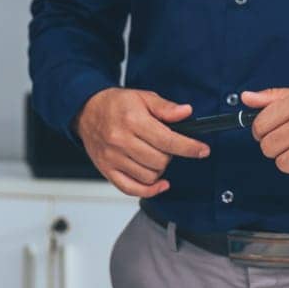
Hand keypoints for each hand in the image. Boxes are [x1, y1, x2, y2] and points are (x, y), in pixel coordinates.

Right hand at [74, 87, 210, 197]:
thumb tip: (186, 113)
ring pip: (149, 176)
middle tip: (165, 145)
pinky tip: (159, 183)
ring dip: (159, 169)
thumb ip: (165, 107)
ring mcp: (113, 158)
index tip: (202, 150)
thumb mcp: (143, 97)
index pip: (168, 140)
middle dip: (170, 154)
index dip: (189, 147)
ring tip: (154, 155)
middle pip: (160, 161)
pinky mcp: (107, 171)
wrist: (86, 111)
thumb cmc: (116, 105)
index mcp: (132, 121)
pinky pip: (132, 189)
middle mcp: (121, 141)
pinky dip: (149, 190)